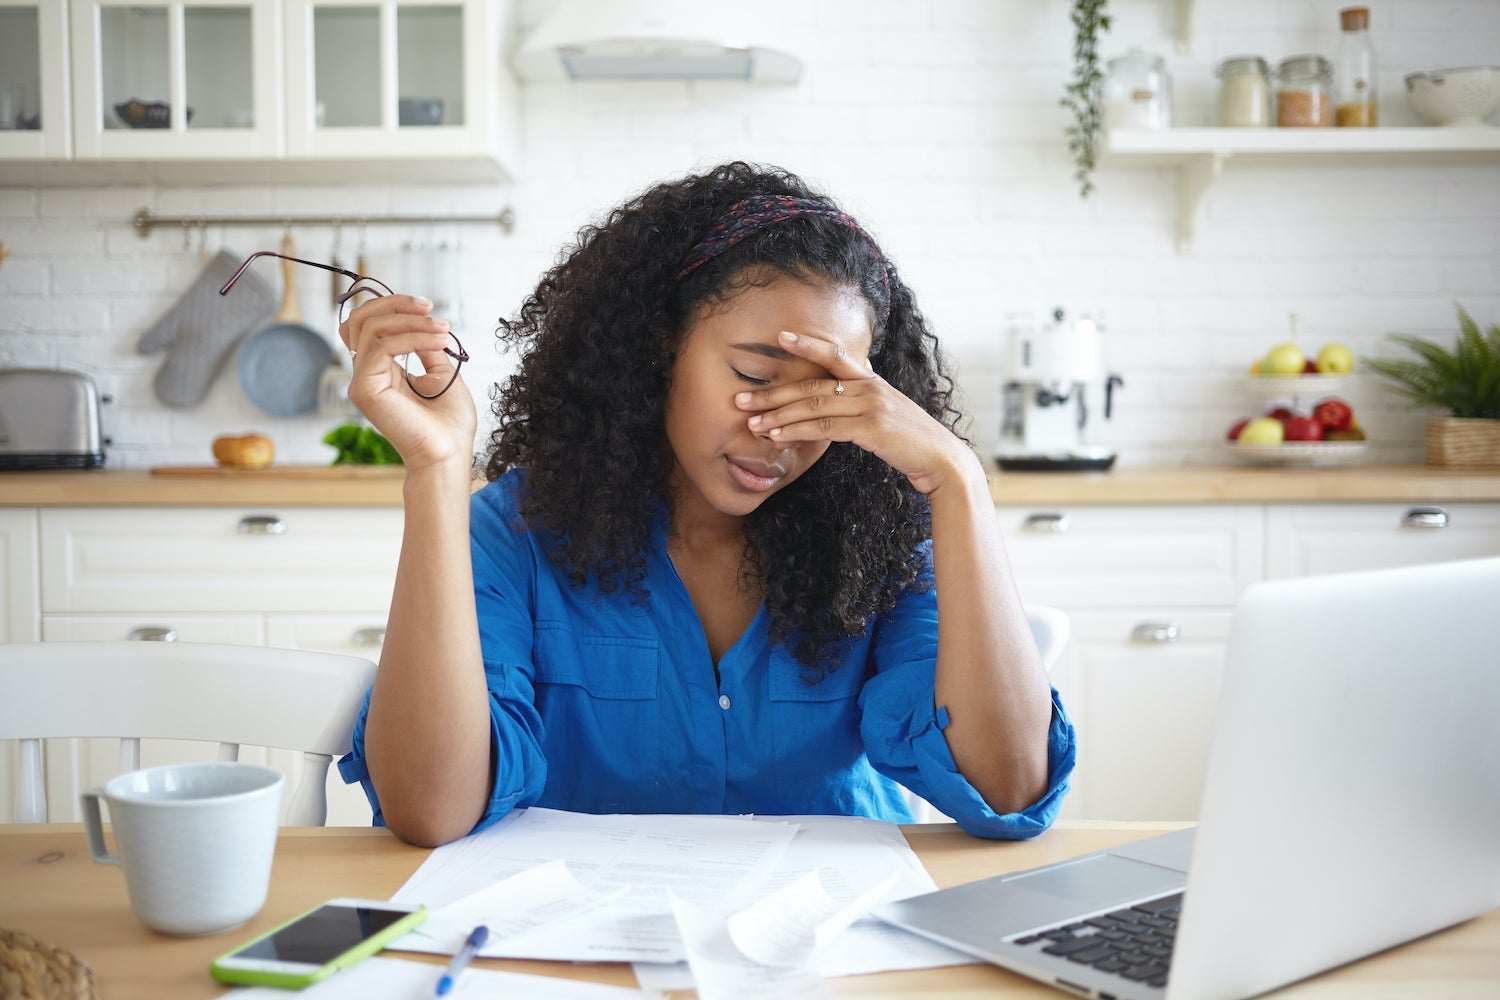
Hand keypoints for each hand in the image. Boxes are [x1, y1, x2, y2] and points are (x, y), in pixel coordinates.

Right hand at [339, 294, 476, 471]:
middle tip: (428, 307)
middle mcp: (365, 375)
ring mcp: (361, 382)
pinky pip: (382, 348)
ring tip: (442, 329)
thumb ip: (426, 347)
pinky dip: (412, 338)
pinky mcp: (364, 390)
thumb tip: (423, 322)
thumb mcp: (441, 373)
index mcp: (380, 370)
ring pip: (370, 328)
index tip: (428, 308)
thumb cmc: (449, 423)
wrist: (449, 453)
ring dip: (410, 321)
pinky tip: (437, 341)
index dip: (392, 307)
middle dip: (395, 304)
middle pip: (359, 319)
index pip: (368, 325)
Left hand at [733, 330, 972, 494]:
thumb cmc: (909, 441)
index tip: (780, 337)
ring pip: (813, 406)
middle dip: (772, 393)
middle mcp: (869, 387)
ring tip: (751, 423)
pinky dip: (797, 432)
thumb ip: (860, 402)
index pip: (834, 355)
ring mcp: (870, 405)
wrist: (940, 460)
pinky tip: (777, 436)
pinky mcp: (870, 428)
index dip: (807, 343)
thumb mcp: (885, 413)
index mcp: (870, 380)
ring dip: (777, 416)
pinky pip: (824, 428)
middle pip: (811, 385)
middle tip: (740, 399)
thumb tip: (835, 401)